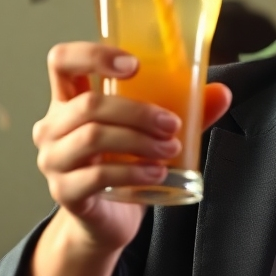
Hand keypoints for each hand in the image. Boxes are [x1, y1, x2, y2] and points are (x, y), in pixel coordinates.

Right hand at [33, 43, 231, 253]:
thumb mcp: (150, 131)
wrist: (108, 220)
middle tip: (172, 124)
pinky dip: (131, 171)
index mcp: (68, 99)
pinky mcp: (65, 192)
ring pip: (92, 137)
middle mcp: (52, 126)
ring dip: (138, 140)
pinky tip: (156, 172)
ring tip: (169, 149)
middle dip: (138, 111)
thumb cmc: (123, 164)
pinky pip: (96, 176)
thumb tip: (222, 92)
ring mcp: (53, 160)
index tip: (134, 65)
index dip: (94, 55)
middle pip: (88, 104)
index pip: (62, 60)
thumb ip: (184, 109)